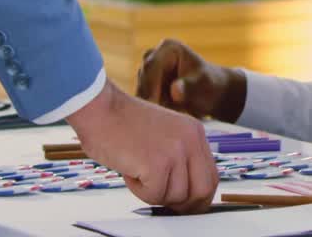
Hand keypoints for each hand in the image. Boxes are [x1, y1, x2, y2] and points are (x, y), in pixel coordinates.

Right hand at [67, 80, 216, 212]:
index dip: (199, 196)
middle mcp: (190, 140)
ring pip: (176, 196)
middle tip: (163, 198)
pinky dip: (139, 191)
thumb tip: (187, 190)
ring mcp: (175, 152)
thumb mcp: (165, 132)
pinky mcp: (157, 164)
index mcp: (194, 132)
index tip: (185, 204)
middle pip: (203, 191)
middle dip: (184, 204)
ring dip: (154, 193)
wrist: (99, 108)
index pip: (211, 176)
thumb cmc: (123, 122)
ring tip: (137, 172)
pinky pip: (154, 196)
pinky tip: (130, 171)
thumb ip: (181, 155)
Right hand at [136, 39, 245, 121]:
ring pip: (140, 91)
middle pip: (143, 78)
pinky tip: (160, 121)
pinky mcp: (145, 87)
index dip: (150, 85)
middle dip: (148, 97)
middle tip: (155, 118)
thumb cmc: (209, 86)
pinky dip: (149, 111)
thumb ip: (189, 87)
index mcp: (169, 48)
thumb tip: (175, 91)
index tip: (153, 104)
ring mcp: (148, 72)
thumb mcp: (203, 86)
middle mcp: (154, 56)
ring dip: (149, 106)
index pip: (152, 66)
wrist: (212, 94)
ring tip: (165, 118)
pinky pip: (141, 101)